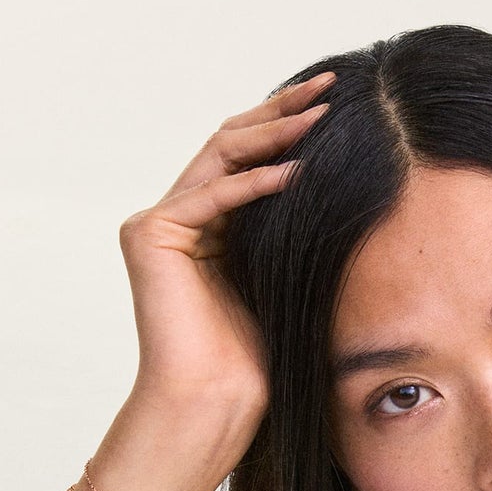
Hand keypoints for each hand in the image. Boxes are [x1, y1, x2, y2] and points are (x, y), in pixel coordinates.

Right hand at [117, 70, 335, 443]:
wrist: (215, 402)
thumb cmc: (256, 360)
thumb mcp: (287, 276)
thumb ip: (293, 228)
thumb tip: (341, 183)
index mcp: (208, 226)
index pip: (248, 160)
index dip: (288, 128)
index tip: (335, 105)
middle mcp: (177, 217)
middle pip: (232, 145)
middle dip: (282, 113)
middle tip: (330, 87)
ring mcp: (159, 223)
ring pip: (220, 159)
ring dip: (273, 134)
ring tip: (320, 114)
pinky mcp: (150, 235)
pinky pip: (212, 196)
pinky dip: (254, 183)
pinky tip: (297, 170)